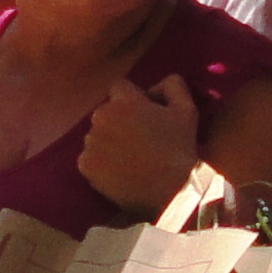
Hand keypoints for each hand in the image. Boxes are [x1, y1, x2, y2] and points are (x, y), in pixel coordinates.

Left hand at [78, 73, 201, 218]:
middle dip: (119, 120)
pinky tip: (118, 171)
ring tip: (129, 158)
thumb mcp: (186, 110)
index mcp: (124, 101)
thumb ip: (173, 86)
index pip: (119, 87)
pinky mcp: (85, 165)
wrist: (171, 191)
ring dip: (108, 141)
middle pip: (106, 112)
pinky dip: (100, 163)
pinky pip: (89, 158)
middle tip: (138, 138)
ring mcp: (91, 142)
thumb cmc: (180, 148)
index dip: (132, 98)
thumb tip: (159, 82)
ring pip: (97, 135)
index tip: (144, 113)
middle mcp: (102, 117)